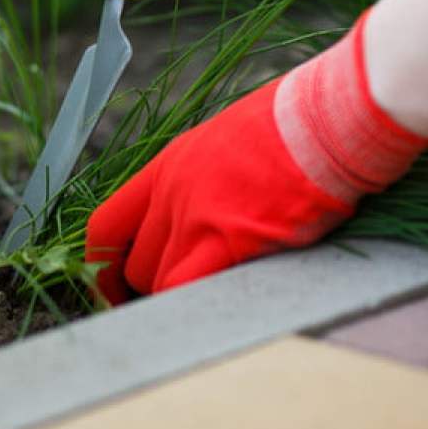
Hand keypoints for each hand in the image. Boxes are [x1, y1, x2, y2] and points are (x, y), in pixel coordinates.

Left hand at [84, 11, 427, 303]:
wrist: (324, 118)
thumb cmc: (292, 124)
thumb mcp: (227, 141)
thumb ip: (206, 178)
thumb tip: (209, 207)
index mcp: (168, 165)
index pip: (108, 225)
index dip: (104, 267)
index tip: (118, 289)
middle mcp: (172, 192)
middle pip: (135, 265)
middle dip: (152, 290)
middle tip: (179, 304)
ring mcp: (197, 216)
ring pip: (161, 285)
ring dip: (181, 303)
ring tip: (214, 304)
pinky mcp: (231, 239)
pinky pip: (189, 291)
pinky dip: (195, 308)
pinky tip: (219, 310)